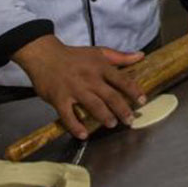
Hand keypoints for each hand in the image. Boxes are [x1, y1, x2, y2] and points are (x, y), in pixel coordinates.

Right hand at [13, 35, 145, 138]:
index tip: (142, 101)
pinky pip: (68, 116)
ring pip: (93, 106)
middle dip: (122, 110)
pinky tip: (83, 135)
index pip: (122, 80)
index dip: (134, 91)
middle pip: (110, 96)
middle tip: (130, 120)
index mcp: (101, 67)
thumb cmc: (74, 55)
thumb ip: (120, 56)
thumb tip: (141, 56)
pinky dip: (76, 126)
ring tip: (112, 124)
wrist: (44, 55)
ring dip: (105, 117)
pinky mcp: (59, 99)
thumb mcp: (99, 52)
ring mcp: (74, 89)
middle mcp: (90, 78)